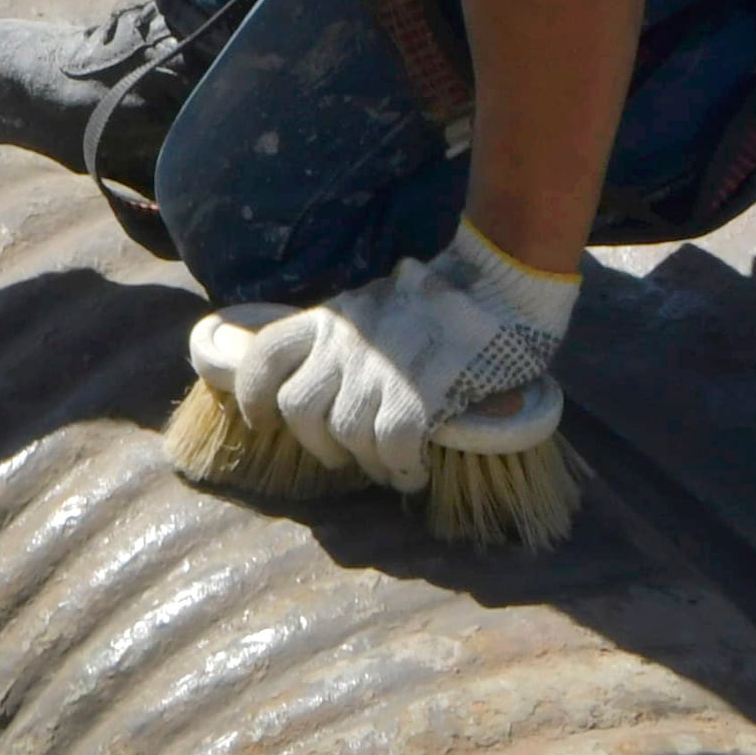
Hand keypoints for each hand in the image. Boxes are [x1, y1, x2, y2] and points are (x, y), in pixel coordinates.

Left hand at [188, 225, 578, 491]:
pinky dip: (401, 469)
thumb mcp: (378, 305)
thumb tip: (333, 386)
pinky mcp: (418, 392)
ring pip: (345, 435)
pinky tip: (414, 471)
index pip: (265, 355)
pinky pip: (392, 447)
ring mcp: (380, 369)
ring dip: (367, 463)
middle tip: (343, 457)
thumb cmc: (446, 300)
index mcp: (332, 318)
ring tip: (390, 468)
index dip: (252, 395)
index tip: (261, 421)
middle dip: (317, 445)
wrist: (503, 283)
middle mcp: (345, 343)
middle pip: (298, 409)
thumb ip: (350, 338)